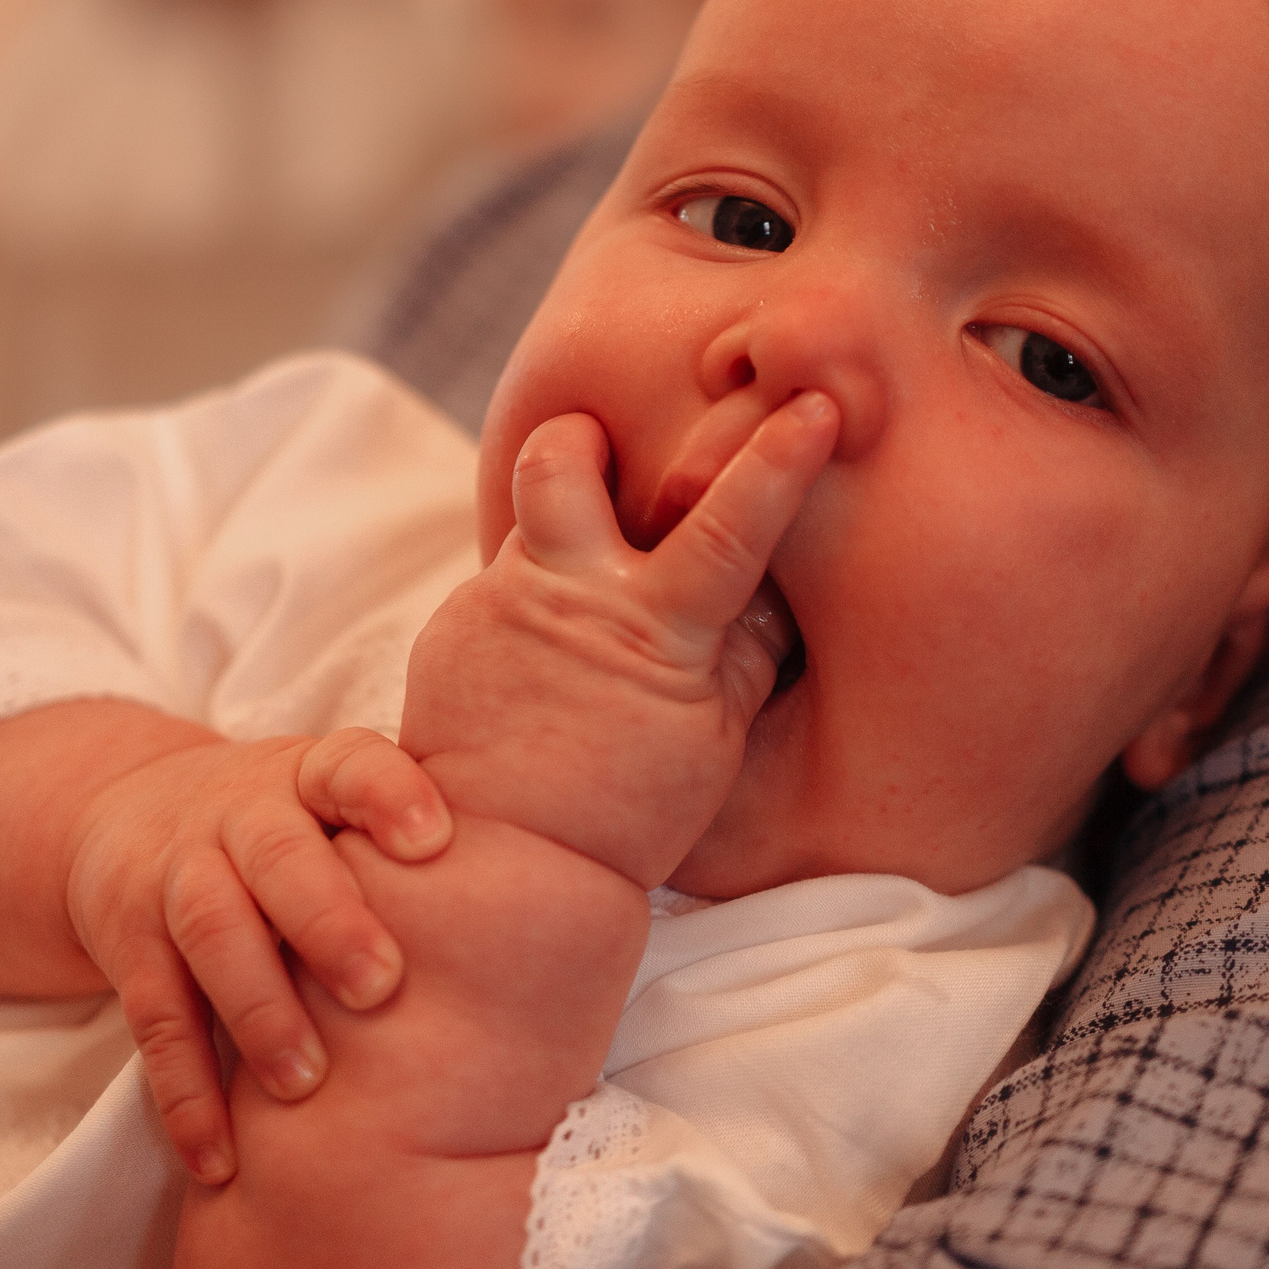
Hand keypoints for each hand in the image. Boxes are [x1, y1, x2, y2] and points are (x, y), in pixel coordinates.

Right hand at [64, 726, 450, 1182]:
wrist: (129, 811)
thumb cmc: (290, 826)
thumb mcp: (339, 804)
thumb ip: (414, 844)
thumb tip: (550, 920)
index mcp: (311, 775)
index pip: (352, 767)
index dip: (391, 796)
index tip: (435, 841)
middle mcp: (241, 814)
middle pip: (279, 857)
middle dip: (329, 920)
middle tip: (381, 987)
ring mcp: (178, 874)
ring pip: (212, 933)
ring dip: (259, 1011)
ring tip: (305, 1084)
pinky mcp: (129, 941)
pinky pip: (155, 1018)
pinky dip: (185, 1092)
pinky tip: (218, 1157)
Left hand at [401, 390, 837, 886]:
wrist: (508, 864)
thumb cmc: (629, 809)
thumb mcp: (714, 738)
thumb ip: (747, 649)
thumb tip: (786, 583)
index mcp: (655, 629)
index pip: (730, 524)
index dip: (776, 459)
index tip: (817, 403)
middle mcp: (570, 597)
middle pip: (560, 460)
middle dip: (582, 433)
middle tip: (603, 450)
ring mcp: (502, 607)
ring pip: (527, 512)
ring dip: (559, 517)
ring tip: (586, 568)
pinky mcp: (452, 628)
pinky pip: (503, 584)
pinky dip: (533, 603)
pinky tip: (544, 662)